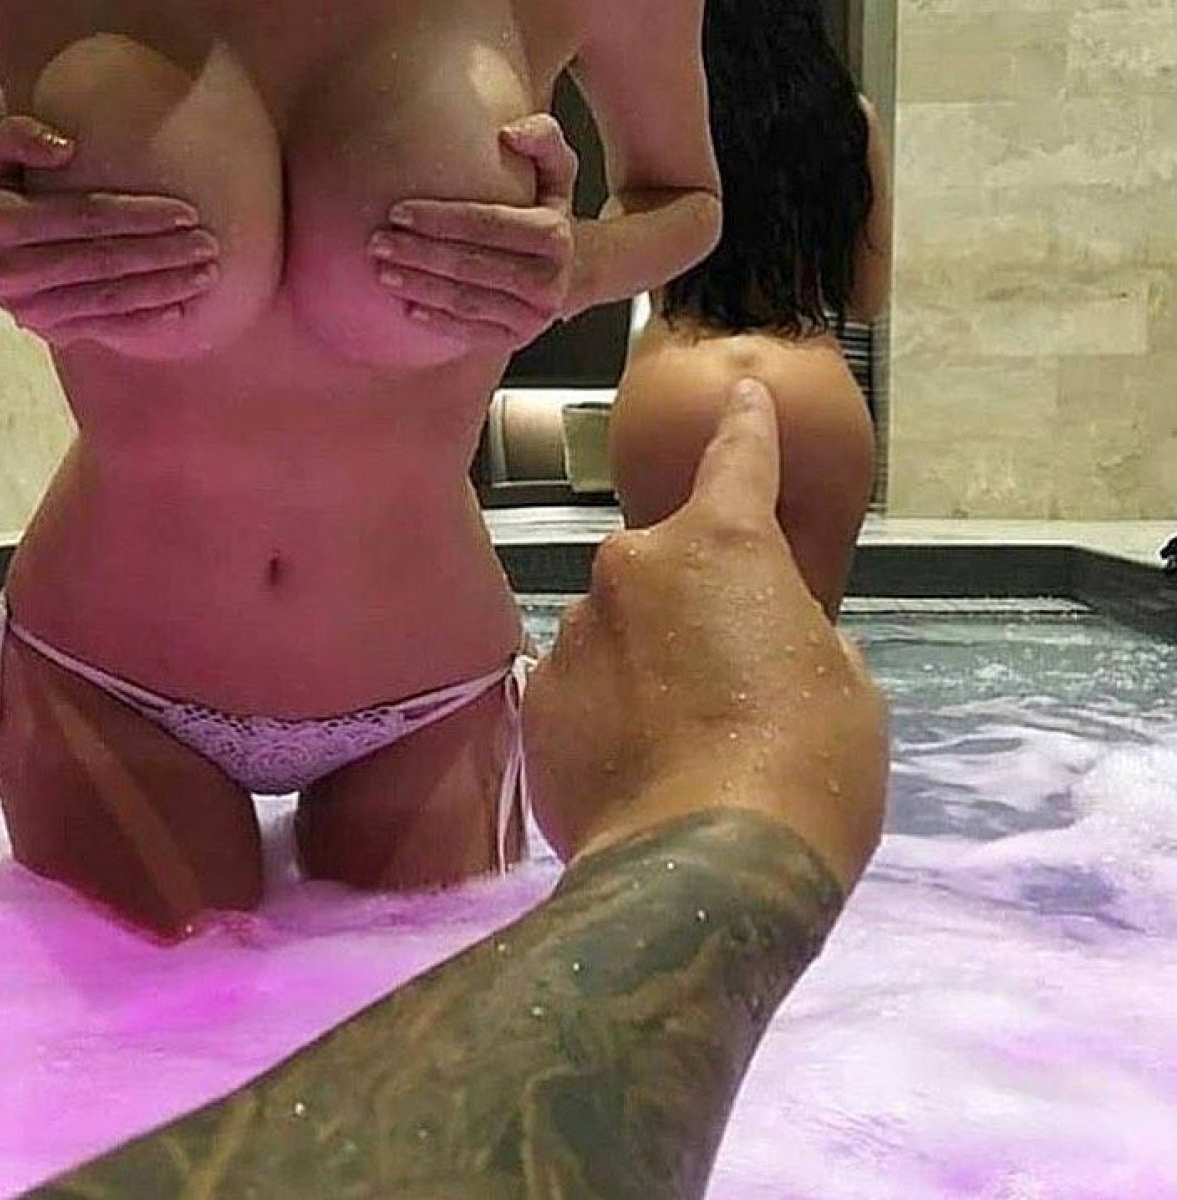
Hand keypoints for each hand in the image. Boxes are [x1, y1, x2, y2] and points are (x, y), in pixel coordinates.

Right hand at [0, 116, 219, 346]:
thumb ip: (13, 139)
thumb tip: (67, 148)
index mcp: (0, 221)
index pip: (85, 218)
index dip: (139, 216)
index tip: (186, 211)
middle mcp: (12, 270)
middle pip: (104, 261)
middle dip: (162, 255)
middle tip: (210, 245)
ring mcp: (27, 305)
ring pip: (108, 299)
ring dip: (162, 289)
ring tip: (207, 276)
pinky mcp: (43, 325)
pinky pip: (101, 327)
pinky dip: (142, 321)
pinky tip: (180, 311)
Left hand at [367, 113, 577, 350]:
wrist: (572, 271)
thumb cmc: (547, 213)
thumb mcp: (557, 171)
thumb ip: (543, 137)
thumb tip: (508, 133)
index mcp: (555, 236)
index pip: (489, 225)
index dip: (441, 219)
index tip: (397, 211)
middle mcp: (548, 281)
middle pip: (472, 266)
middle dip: (420, 254)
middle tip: (377, 244)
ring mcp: (532, 316)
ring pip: (467, 301)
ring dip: (420, 287)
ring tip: (383, 273)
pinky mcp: (516, 340)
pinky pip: (471, 332)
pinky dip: (437, 322)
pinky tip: (407, 308)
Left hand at [525, 379, 888, 891]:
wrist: (702, 872)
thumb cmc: (806, 767)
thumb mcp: (845, 690)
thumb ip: (798, 634)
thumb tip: (767, 639)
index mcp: (723, 546)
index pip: (739, 459)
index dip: (746, 426)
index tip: (741, 392)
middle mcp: (633, 568)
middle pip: (666, 565)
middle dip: (692, 603)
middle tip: (724, 681)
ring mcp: (574, 632)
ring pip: (616, 627)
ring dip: (644, 660)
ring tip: (677, 742)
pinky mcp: (536, 702)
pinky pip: (580, 684)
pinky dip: (606, 710)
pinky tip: (633, 766)